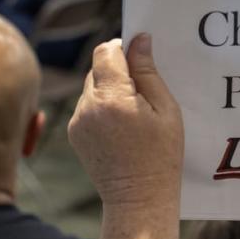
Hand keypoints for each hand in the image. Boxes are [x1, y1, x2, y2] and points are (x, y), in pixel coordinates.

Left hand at [68, 34, 183, 210]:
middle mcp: (88, 106)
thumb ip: (149, 72)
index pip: (106, 51)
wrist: (139, 198)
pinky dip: (102, 109)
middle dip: (118, 72)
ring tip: (132, 115)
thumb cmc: (161, 156)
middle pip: (97, 68)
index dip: (122, 48)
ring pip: (91, 87)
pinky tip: (120, 129)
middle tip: (142, 92)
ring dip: (109, 90)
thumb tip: (139, 40)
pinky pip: (87, 107)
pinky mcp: (73, 133)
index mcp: (113, 97)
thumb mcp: (166, 110)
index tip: (139, 57)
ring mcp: (77, 120)